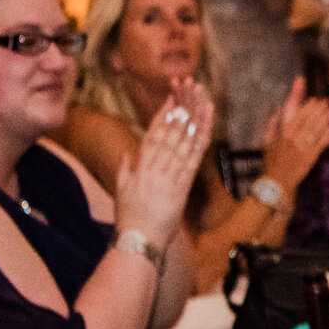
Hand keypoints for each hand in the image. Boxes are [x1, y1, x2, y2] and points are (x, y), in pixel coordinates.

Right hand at [114, 81, 210, 241]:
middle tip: (188, 88)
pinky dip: (200, 141)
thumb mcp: (121, 190)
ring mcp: (168, 176)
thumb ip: (126, 169)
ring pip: (182, 140)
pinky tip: (206, 126)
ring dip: (192, 117)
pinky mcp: (181, 187)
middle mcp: (154, 167)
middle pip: (169, 131)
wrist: (139, 241)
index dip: (163, 114)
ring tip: (200, 98)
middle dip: (180, 107)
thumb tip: (129, 153)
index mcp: (140, 166)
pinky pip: (193, 160)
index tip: (172, 98)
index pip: (153, 134)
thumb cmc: (129, 218)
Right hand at [258, 77, 328, 191]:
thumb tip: (276, 107)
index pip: (301, 113)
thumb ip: (272, 121)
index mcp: (285, 130)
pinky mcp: (314, 154)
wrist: (276, 181)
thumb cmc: (271, 160)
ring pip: (326, 126)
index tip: (320, 100)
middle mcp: (296, 136)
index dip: (311, 106)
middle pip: (316, 117)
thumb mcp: (267, 139)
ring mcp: (306, 145)